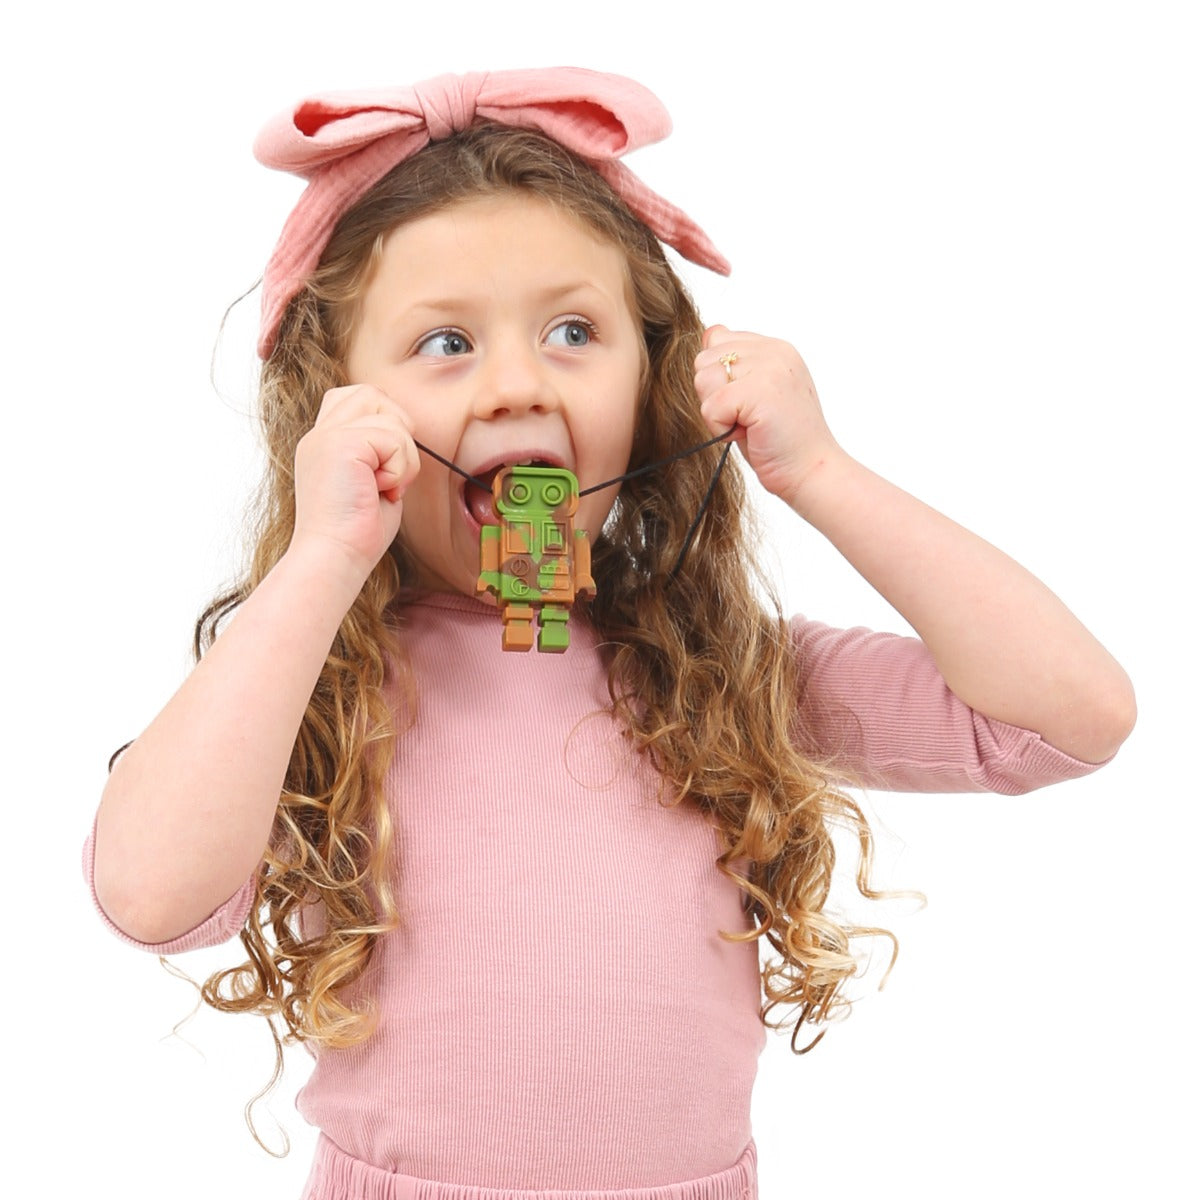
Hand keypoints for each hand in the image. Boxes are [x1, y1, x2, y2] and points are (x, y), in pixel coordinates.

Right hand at [290, 384, 419, 584]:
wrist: (334, 558)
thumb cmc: (355, 534)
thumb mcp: (369, 482)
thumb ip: (379, 453)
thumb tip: (405, 438)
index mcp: (323, 442)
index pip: (353, 398)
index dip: (382, 421)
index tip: (383, 468)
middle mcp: (319, 434)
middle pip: (372, 394)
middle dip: (397, 430)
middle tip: (390, 473)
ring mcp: (327, 436)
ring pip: (389, 415)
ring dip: (402, 456)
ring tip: (385, 487)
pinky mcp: (341, 444)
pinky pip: (394, 438)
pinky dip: (399, 469)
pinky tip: (381, 492)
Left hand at [694, 325, 842, 511]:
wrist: (812, 470)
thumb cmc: (782, 441)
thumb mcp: (755, 394)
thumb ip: (734, 365)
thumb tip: (708, 334)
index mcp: (774, 348)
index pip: (717, 339)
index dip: (719, 378)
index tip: (744, 402)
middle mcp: (774, 351)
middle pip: (704, 360)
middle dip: (714, 396)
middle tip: (746, 417)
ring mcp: (770, 368)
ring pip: (703, 379)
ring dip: (717, 412)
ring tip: (747, 424)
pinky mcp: (760, 390)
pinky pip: (710, 406)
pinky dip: (720, 428)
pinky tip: (748, 433)